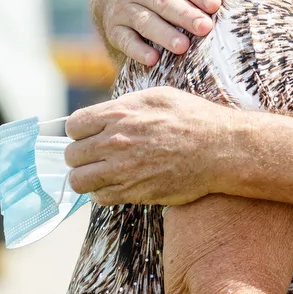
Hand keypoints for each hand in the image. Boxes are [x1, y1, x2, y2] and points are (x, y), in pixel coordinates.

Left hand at [65, 87, 239, 205]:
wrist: (220, 148)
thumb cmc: (194, 118)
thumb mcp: (158, 96)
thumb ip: (126, 104)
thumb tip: (106, 113)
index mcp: (119, 114)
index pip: (74, 125)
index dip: (81, 130)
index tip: (90, 134)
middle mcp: (115, 142)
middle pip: (72, 154)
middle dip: (82, 154)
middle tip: (97, 154)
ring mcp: (123, 170)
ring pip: (79, 180)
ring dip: (87, 176)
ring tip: (101, 172)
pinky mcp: (134, 192)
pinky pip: (99, 198)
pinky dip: (103, 192)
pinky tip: (117, 183)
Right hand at [94, 0, 225, 65]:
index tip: (214, 4)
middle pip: (163, 1)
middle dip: (185, 15)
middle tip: (205, 27)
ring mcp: (123, 7)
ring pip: (145, 21)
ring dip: (163, 34)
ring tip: (183, 46)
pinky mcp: (114, 28)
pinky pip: (124, 40)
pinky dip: (137, 50)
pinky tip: (153, 59)